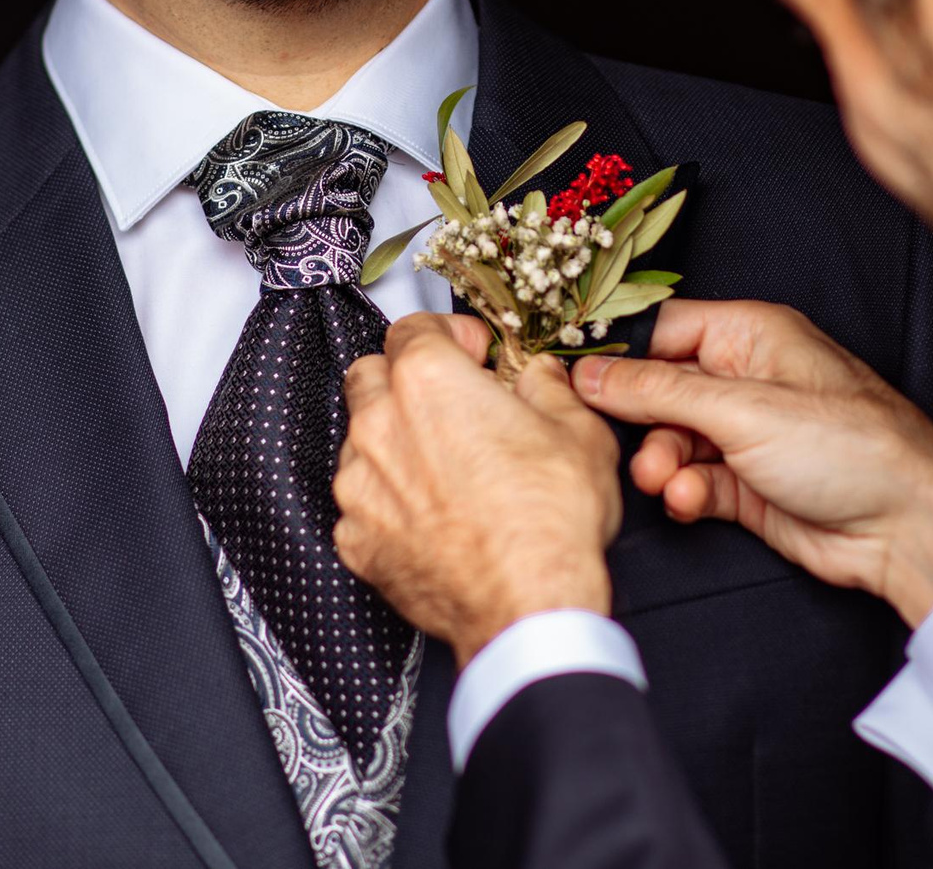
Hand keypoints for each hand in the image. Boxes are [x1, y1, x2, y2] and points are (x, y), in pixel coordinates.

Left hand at [334, 313, 622, 665]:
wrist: (526, 607)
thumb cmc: (549, 522)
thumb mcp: (578, 430)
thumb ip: (548, 387)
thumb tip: (539, 376)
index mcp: (428, 381)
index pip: (413, 326)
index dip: (449, 333)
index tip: (473, 353)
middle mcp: (380, 425)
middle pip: (371, 374)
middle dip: (406, 378)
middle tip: (451, 400)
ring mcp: (360, 485)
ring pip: (360, 439)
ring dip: (394, 440)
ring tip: (445, 465)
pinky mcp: (354, 538)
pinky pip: (362, 501)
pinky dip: (388, 500)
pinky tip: (432, 515)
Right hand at [571, 300, 932, 626]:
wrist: (908, 527)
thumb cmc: (853, 447)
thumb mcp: (744, 408)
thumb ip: (660, 392)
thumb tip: (593, 374)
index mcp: (752, 336)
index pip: (663, 330)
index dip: (618, 355)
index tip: (573, 378)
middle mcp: (747, 379)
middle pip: (660, 390)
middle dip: (640, 421)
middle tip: (622, 446)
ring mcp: (748, 435)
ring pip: (672, 441)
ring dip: (661, 463)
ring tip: (666, 481)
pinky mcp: (749, 486)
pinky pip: (693, 481)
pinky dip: (685, 492)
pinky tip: (689, 501)